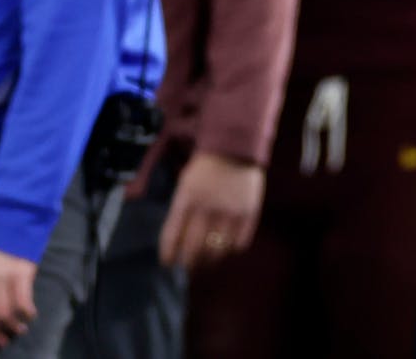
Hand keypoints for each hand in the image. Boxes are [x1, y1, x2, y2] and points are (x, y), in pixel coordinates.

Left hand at [159, 151, 263, 268]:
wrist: (233, 150)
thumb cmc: (203, 170)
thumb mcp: (183, 185)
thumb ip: (180, 211)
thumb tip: (177, 241)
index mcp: (186, 199)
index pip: (173, 234)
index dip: (168, 253)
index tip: (167, 263)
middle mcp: (207, 208)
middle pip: (195, 248)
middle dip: (188, 262)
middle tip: (186, 266)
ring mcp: (229, 213)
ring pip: (217, 251)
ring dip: (209, 260)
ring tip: (205, 262)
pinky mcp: (248, 216)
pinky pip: (238, 245)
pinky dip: (230, 250)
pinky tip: (225, 249)